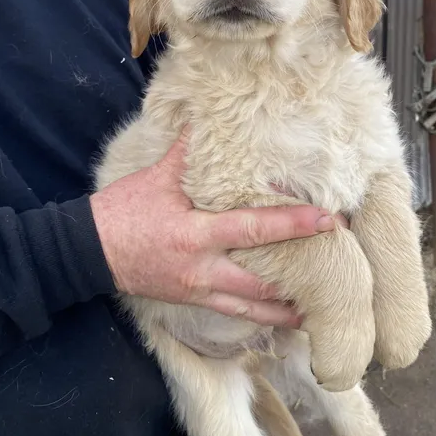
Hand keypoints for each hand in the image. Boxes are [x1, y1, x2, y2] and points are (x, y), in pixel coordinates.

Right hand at [90, 132, 337, 327]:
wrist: (91, 253)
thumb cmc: (124, 211)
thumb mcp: (156, 178)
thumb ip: (189, 151)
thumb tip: (207, 117)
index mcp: (196, 234)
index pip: (254, 229)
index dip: (293, 224)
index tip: (328, 219)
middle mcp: (204, 269)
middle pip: (264, 278)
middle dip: (305, 275)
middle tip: (343, 267)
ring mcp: (201, 291)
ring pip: (254, 307)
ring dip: (290, 309)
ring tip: (326, 308)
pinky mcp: (196, 302)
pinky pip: (237, 314)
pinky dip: (264, 317)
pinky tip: (288, 319)